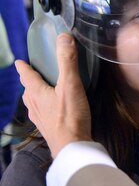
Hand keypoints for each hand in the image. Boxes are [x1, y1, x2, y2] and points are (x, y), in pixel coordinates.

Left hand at [16, 33, 92, 157]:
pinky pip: (43, 113)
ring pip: (34, 102)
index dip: (24, 67)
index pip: (27, 76)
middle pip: (29, 90)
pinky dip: (46, 107)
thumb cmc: (70, 117)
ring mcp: (41, 119)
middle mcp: (35, 106)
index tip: (20, 62)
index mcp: (36, 93)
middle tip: (35, 73)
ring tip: (44, 90)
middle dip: (30, 80)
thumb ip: (67, 61)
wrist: (72, 147)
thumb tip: (63, 37)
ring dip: (37, 95)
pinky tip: (55, 110)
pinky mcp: (49, 128)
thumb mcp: (71, 85)